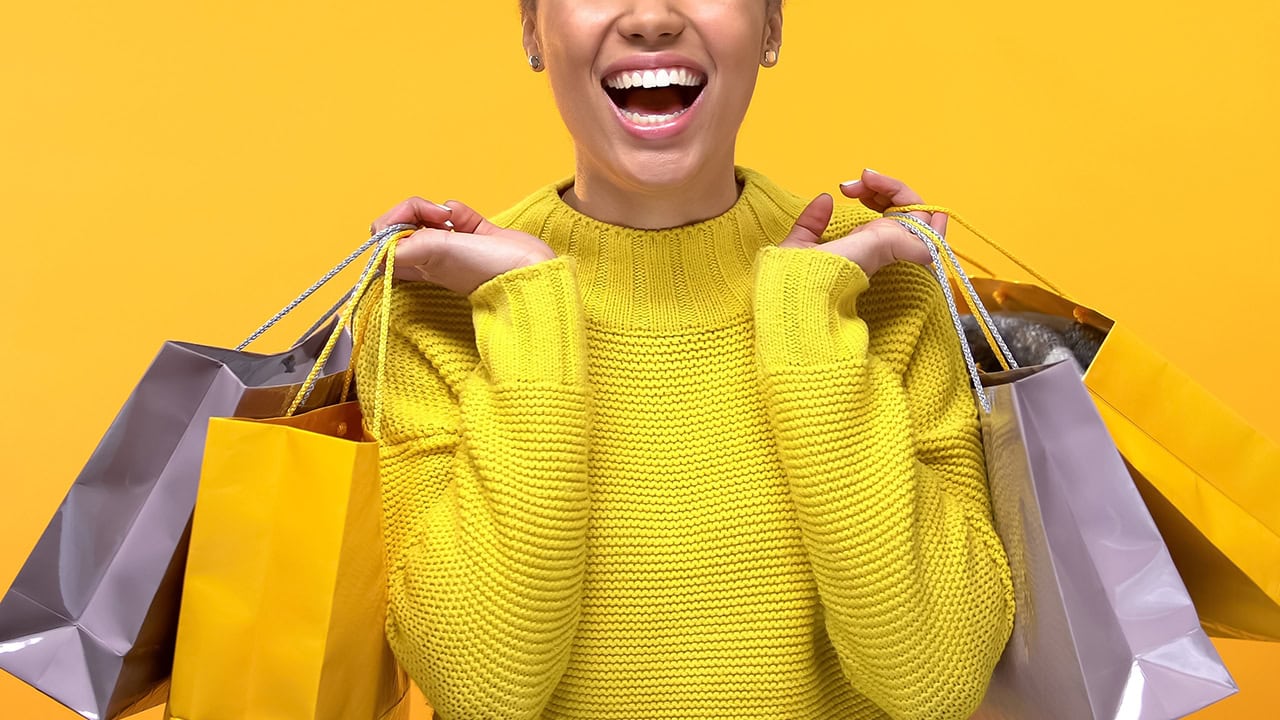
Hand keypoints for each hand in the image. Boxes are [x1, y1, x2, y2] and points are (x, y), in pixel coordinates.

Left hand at [371, 197, 556, 295]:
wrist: (528, 270)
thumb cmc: (482, 268)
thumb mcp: (434, 254)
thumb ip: (405, 246)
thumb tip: (386, 243)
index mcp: (418, 267)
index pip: (384, 245)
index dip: (392, 226)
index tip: (411, 225)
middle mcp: (431, 258)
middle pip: (405, 226)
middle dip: (415, 211)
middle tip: (435, 217)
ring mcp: (454, 246)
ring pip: (430, 218)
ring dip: (436, 209)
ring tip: (452, 219)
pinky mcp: (477, 236)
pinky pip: (458, 216)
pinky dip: (459, 211)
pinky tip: (466, 219)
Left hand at [778, 170, 943, 276]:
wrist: (803, 297)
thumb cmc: (796, 282)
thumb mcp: (801, 246)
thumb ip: (812, 223)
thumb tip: (826, 198)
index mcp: (862, 247)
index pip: (885, 215)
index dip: (875, 192)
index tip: (846, 187)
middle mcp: (883, 251)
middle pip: (907, 214)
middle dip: (890, 187)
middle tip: (864, 178)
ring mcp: (896, 254)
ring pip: (922, 219)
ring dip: (906, 194)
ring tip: (876, 181)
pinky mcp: (906, 255)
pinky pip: (930, 237)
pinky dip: (927, 218)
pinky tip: (913, 204)